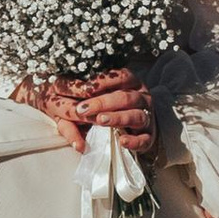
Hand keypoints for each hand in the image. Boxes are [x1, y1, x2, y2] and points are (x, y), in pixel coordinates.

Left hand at [15, 68, 156, 154]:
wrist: (139, 126)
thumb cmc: (114, 107)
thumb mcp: (100, 99)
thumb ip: (86, 98)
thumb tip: (69, 96)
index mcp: (132, 83)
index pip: (121, 76)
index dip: (103, 82)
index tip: (84, 88)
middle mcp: (142, 97)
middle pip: (126, 97)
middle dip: (103, 102)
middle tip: (83, 109)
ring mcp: (147, 116)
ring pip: (136, 115)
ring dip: (118, 118)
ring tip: (100, 121)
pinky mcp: (149, 137)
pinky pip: (144, 139)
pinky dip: (134, 141)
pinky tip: (121, 141)